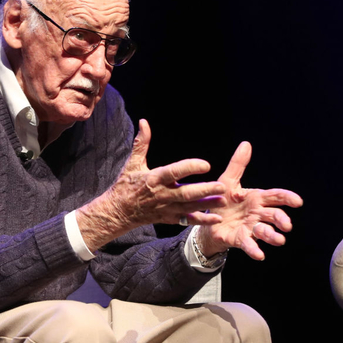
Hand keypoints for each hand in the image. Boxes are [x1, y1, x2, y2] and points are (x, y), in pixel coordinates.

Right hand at [77, 119, 226, 250]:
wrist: (118, 211)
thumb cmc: (126, 185)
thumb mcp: (133, 163)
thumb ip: (142, 142)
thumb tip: (144, 121)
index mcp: (153, 179)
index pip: (173, 172)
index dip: (189, 168)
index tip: (205, 165)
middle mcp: (161, 194)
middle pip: (185, 193)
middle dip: (204, 191)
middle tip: (221, 186)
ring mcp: (166, 208)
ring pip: (189, 207)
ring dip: (207, 205)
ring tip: (224, 200)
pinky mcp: (169, 218)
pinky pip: (187, 220)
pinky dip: (202, 220)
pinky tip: (217, 218)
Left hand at [198, 141, 303, 260]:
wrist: (208, 221)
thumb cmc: (222, 201)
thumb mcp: (227, 181)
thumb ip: (237, 165)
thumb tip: (246, 144)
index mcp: (256, 198)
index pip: (275, 196)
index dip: (287, 198)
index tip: (297, 201)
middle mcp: (257, 214)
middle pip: (275, 216)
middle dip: (282, 220)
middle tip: (286, 225)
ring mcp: (251, 228)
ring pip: (267, 232)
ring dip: (273, 236)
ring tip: (279, 239)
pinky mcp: (241, 240)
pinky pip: (250, 246)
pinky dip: (255, 250)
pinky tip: (259, 255)